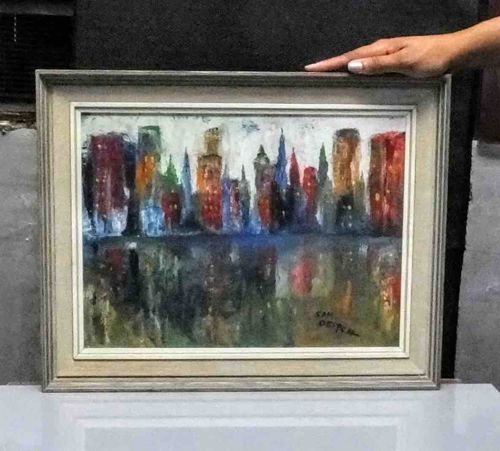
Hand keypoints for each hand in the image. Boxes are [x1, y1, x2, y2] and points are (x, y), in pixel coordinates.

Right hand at [305, 34, 460, 76]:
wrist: (452, 53)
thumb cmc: (430, 58)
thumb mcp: (404, 62)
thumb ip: (378, 65)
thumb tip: (352, 66)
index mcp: (380, 49)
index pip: (348, 57)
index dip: (329, 63)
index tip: (310, 68)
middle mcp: (380, 50)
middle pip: (349, 58)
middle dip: (330, 64)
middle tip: (312, 72)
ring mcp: (386, 55)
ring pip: (357, 61)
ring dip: (340, 67)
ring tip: (325, 74)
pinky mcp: (391, 62)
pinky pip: (367, 66)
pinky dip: (355, 70)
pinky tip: (353, 76)